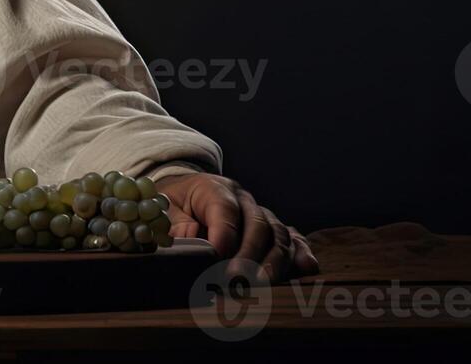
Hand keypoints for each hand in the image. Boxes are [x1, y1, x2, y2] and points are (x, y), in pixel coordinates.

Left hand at [157, 172, 318, 281]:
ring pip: (277, 233)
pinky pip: (292, 238)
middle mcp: (243, 199)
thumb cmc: (174, 206)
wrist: (185, 196)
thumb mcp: (164, 209)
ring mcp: (261, 213)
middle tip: (239, 278)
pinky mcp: (273, 229)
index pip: (224, 208)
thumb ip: (174, 224)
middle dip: (249, 253)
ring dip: (274, 260)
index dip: (223, 233)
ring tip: (264, 282)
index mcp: (214, 187)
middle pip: (256, 223)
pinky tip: (306, 268)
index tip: (217, 256)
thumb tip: (189, 240)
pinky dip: (300, 252)